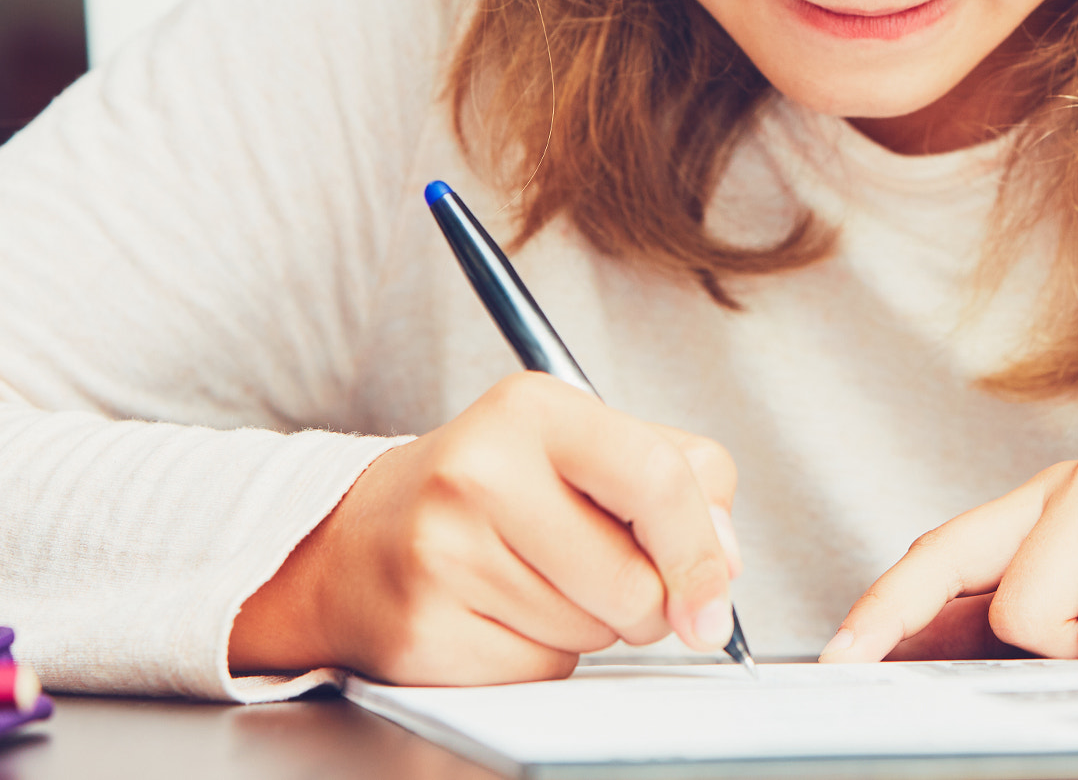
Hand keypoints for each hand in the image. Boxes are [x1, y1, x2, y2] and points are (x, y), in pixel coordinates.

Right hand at [229, 372, 741, 683]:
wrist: (354, 541)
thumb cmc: (488, 492)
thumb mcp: (581, 447)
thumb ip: (676, 481)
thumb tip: (723, 564)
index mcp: (534, 409)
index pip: (658, 478)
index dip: (702, 551)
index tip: (715, 601)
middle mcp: (482, 471)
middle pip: (634, 579)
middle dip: (645, 601)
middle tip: (604, 576)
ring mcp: (446, 551)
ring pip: (593, 630)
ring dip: (590, 625)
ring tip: (535, 580)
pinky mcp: (425, 628)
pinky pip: (541, 668)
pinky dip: (542, 655)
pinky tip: (500, 614)